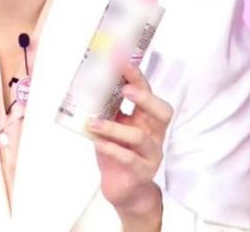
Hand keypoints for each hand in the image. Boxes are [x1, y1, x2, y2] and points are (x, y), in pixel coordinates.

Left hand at [87, 60, 172, 222]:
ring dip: (114, 128)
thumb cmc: (118, 150)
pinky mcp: (141, 173)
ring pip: (139, 137)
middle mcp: (154, 134)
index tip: (122, 60)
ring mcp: (150, 154)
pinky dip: (111, 148)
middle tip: (125, 89)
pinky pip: (128, 158)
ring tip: (92, 123)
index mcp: (148, 118)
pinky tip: (97, 142)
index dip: (137, 77)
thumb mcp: (114, 125)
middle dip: (144, 98)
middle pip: (162, 112)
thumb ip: (107, 107)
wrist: (123, 188)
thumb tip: (87, 79)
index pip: (149, 93)